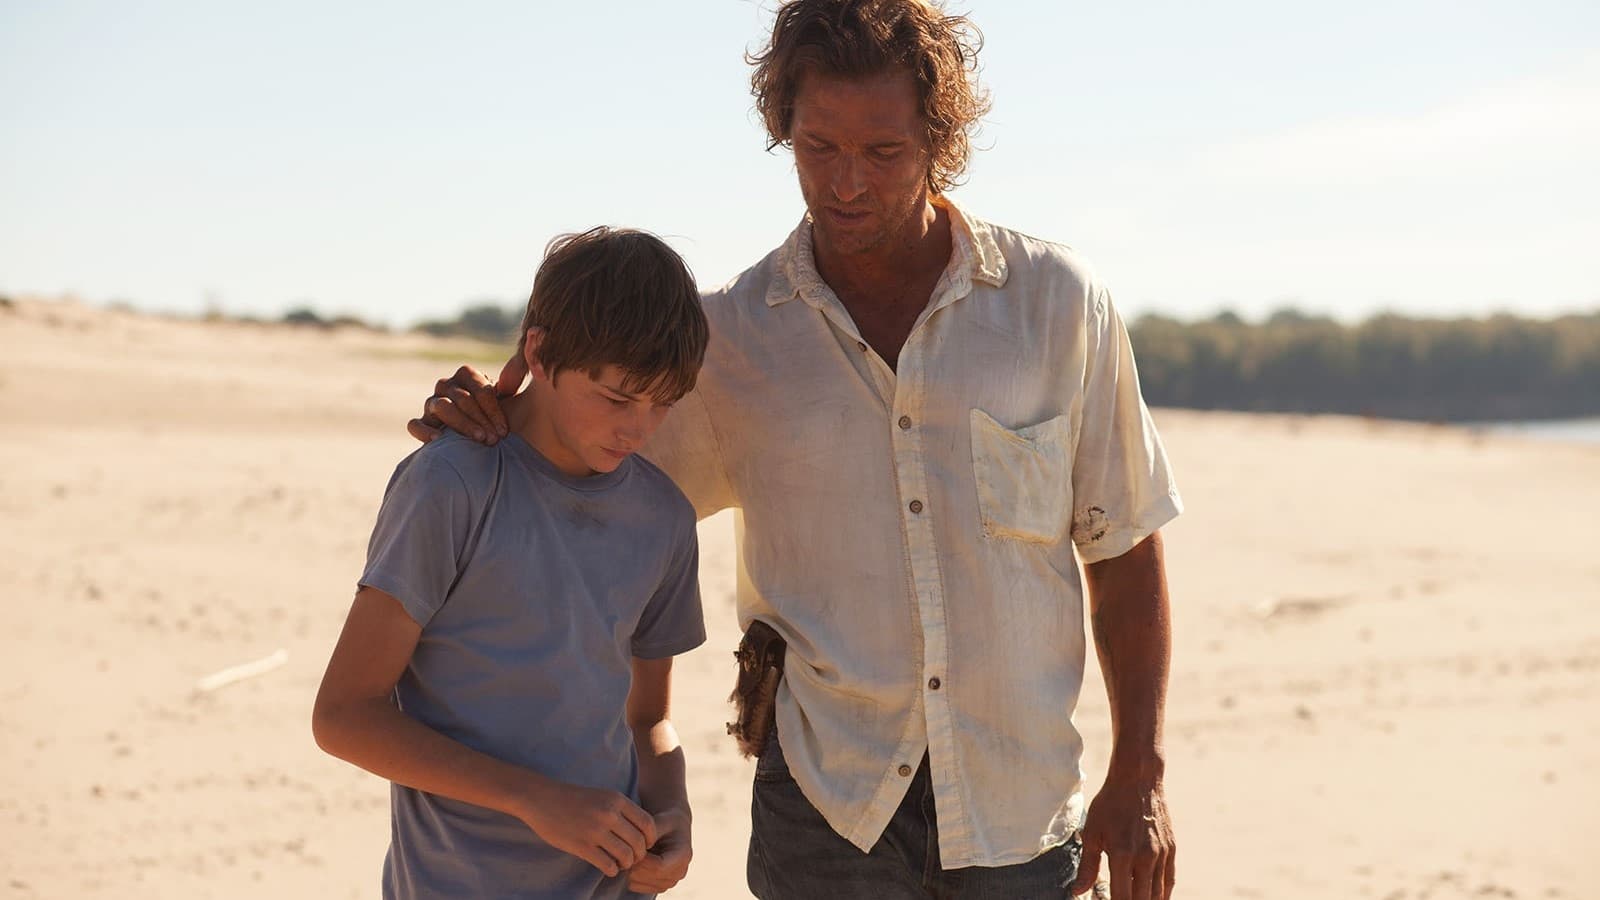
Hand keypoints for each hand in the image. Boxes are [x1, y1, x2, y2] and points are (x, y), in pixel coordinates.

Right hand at [404, 353, 527, 444]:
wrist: (480, 434)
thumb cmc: (495, 414)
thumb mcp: (508, 396)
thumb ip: (518, 370)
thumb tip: (534, 338)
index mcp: (466, 375)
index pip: (478, 388)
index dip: (492, 409)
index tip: (504, 430)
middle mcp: (446, 385)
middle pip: (462, 399)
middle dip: (481, 419)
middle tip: (495, 439)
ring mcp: (432, 403)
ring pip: (442, 408)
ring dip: (462, 424)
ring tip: (479, 439)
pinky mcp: (423, 422)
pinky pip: (415, 424)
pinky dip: (425, 431)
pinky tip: (439, 440)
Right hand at [519, 781, 659, 878]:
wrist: (542, 798)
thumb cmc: (574, 798)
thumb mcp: (603, 795)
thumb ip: (621, 809)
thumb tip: (642, 831)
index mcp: (617, 799)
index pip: (648, 824)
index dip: (650, 839)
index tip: (645, 845)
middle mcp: (609, 814)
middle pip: (639, 842)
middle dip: (640, 855)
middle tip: (633, 858)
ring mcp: (595, 830)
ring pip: (626, 856)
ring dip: (626, 864)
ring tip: (620, 863)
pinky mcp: (581, 846)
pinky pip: (607, 865)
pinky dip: (612, 870)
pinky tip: (608, 867)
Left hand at [627, 807, 692, 893]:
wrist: (673, 830)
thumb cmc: (666, 823)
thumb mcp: (661, 821)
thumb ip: (650, 831)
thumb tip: (638, 845)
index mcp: (684, 855)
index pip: (659, 866)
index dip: (641, 860)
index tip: (631, 847)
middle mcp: (680, 872)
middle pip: (649, 877)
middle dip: (634, 864)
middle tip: (626, 849)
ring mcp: (670, 882)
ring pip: (640, 884)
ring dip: (631, 870)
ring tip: (630, 854)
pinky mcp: (659, 886)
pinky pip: (636, 887)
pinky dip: (630, 875)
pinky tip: (632, 861)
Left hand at [1068, 775, 1174, 899]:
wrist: (1138, 780)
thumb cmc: (1110, 804)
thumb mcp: (1092, 832)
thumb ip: (1087, 866)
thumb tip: (1077, 892)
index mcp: (1122, 854)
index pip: (1122, 897)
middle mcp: (1145, 857)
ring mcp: (1161, 854)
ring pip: (1158, 894)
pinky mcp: (1171, 849)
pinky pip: (1169, 880)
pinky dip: (1162, 894)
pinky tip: (1155, 899)